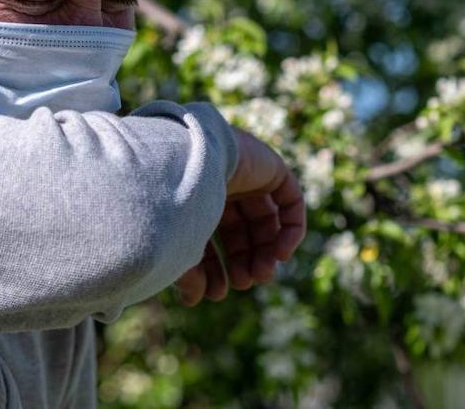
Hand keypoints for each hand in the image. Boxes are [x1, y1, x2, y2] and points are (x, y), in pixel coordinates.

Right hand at [174, 127, 306, 305]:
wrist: (183, 164)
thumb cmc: (173, 206)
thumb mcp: (179, 248)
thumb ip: (189, 275)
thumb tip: (195, 300)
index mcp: (192, 199)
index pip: (208, 237)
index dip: (213, 268)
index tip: (215, 293)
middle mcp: (219, 185)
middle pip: (240, 231)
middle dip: (243, 262)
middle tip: (244, 283)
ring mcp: (246, 174)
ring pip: (266, 220)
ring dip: (267, 252)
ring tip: (263, 274)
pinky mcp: (270, 167)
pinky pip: (290, 201)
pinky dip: (291, 230)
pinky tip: (281, 255)